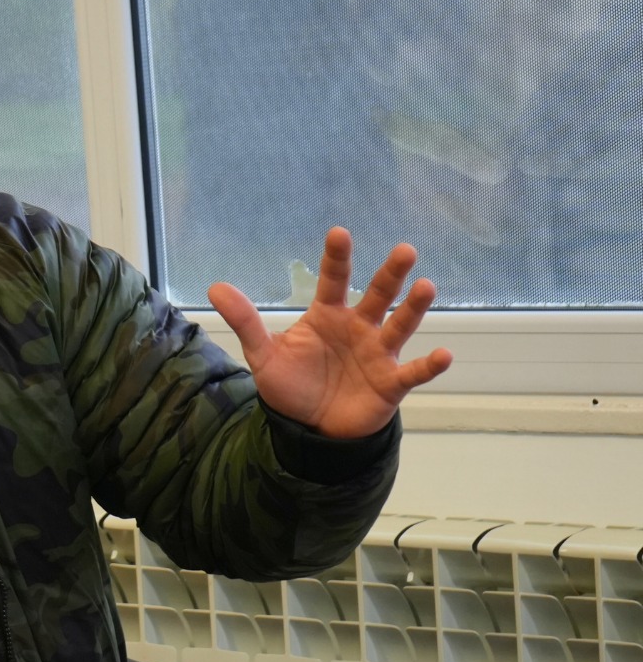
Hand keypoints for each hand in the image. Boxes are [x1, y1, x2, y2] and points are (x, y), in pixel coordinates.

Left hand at [209, 227, 453, 438]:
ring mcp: (378, 354)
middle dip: (390, 274)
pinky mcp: (391, 383)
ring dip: (413, 308)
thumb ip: (246, 322)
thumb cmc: (291, 386)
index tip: (339, 232)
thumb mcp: (264, 354)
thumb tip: (215, 287)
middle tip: (405, 250)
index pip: (333, 281)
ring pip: (400, 326)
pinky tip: (445, 354)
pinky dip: (429, 365)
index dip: (336, 258)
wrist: (309, 429)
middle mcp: (358, 328)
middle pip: (377, 295)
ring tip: (426, 286)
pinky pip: (413, 372)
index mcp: (327, 316)